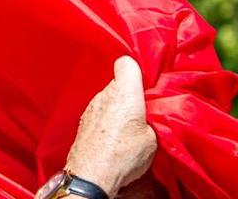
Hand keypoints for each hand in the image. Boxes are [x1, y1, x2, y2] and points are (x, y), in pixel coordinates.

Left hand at [64, 56, 157, 196]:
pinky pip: (100, 113)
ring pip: (108, 99)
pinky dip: (107, 120)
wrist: (92, 173)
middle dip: (130, 94)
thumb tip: (147, 116)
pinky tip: (115, 137)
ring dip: (118, 108)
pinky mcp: (84, 121)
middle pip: (118, 84)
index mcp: (124, 93)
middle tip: (142, 112)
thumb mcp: (153, 138)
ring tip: (129, 129)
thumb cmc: (123, 154)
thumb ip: (151, 118)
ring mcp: (91, 107)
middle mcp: (104, 95)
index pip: (126, 63)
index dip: (136, 71)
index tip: (145, 84)